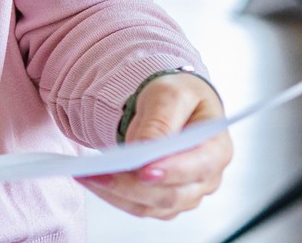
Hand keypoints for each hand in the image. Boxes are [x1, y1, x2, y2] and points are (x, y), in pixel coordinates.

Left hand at [80, 73, 232, 219]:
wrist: (171, 105)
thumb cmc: (177, 96)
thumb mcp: (170, 95)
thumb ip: (161, 120)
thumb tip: (147, 147)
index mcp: (217, 148)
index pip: (199, 167)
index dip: (172, 171)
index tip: (142, 170)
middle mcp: (207, 178)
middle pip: (171, 194)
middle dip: (131, 185)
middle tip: (97, 172)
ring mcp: (187, 194)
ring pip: (151, 206)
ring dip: (115, 193)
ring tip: (84, 174)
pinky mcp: (165, 201)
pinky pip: (138, 206)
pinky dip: (113, 195)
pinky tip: (91, 179)